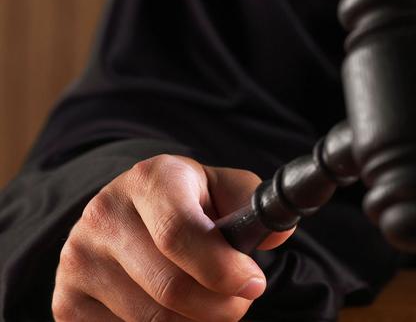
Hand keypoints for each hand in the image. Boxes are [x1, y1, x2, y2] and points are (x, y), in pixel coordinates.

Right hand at [52, 154, 293, 320]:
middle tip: (238, 301)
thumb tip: (275, 234)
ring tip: (209, 304)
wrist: (128, 213)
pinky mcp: (66, 303)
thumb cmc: (187, 202)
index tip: (253, 284)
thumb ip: (251, 204)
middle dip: (220, 307)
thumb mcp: (221, 188)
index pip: (179, 233)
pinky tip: (175, 312)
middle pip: (171, 289)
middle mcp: (104, 215)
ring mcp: (78, 262)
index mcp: (149, 180)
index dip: (223, 269)